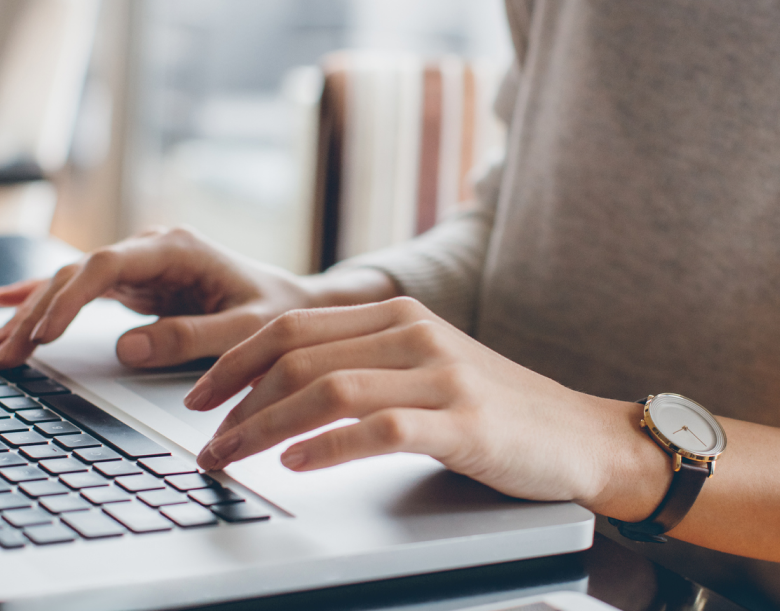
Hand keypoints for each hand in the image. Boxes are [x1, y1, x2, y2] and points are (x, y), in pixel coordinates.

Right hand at [0, 227, 392, 369]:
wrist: (297, 305)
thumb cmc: (278, 314)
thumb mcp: (245, 330)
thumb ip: (191, 338)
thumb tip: (126, 348)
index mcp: (177, 248)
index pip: (107, 265)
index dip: (69, 297)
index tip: (43, 332)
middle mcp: (152, 249)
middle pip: (78, 274)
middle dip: (36, 313)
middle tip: (4, 353)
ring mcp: (140, 265)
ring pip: (71, 283)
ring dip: (31, 313)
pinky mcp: (136, 284)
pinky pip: (80, 290)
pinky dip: (44, 299)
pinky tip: (4, 304)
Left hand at [184, 296, 669, 512]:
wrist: (581, 436)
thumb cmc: (496, 411)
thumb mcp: (426, 368)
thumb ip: (365, 364)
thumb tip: (279, 390)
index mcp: (398, 315)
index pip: (292, 326)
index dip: (234, 361)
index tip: (198, 397)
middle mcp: (415, 334)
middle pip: (298, 354)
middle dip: (235, 400)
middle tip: (203, 441)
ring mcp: (441, 376)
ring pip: (327, 389)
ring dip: (264, 428)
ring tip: (231, 457)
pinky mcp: (463, 423)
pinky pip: (379, 429)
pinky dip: (327, 447)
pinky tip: (296, 464)